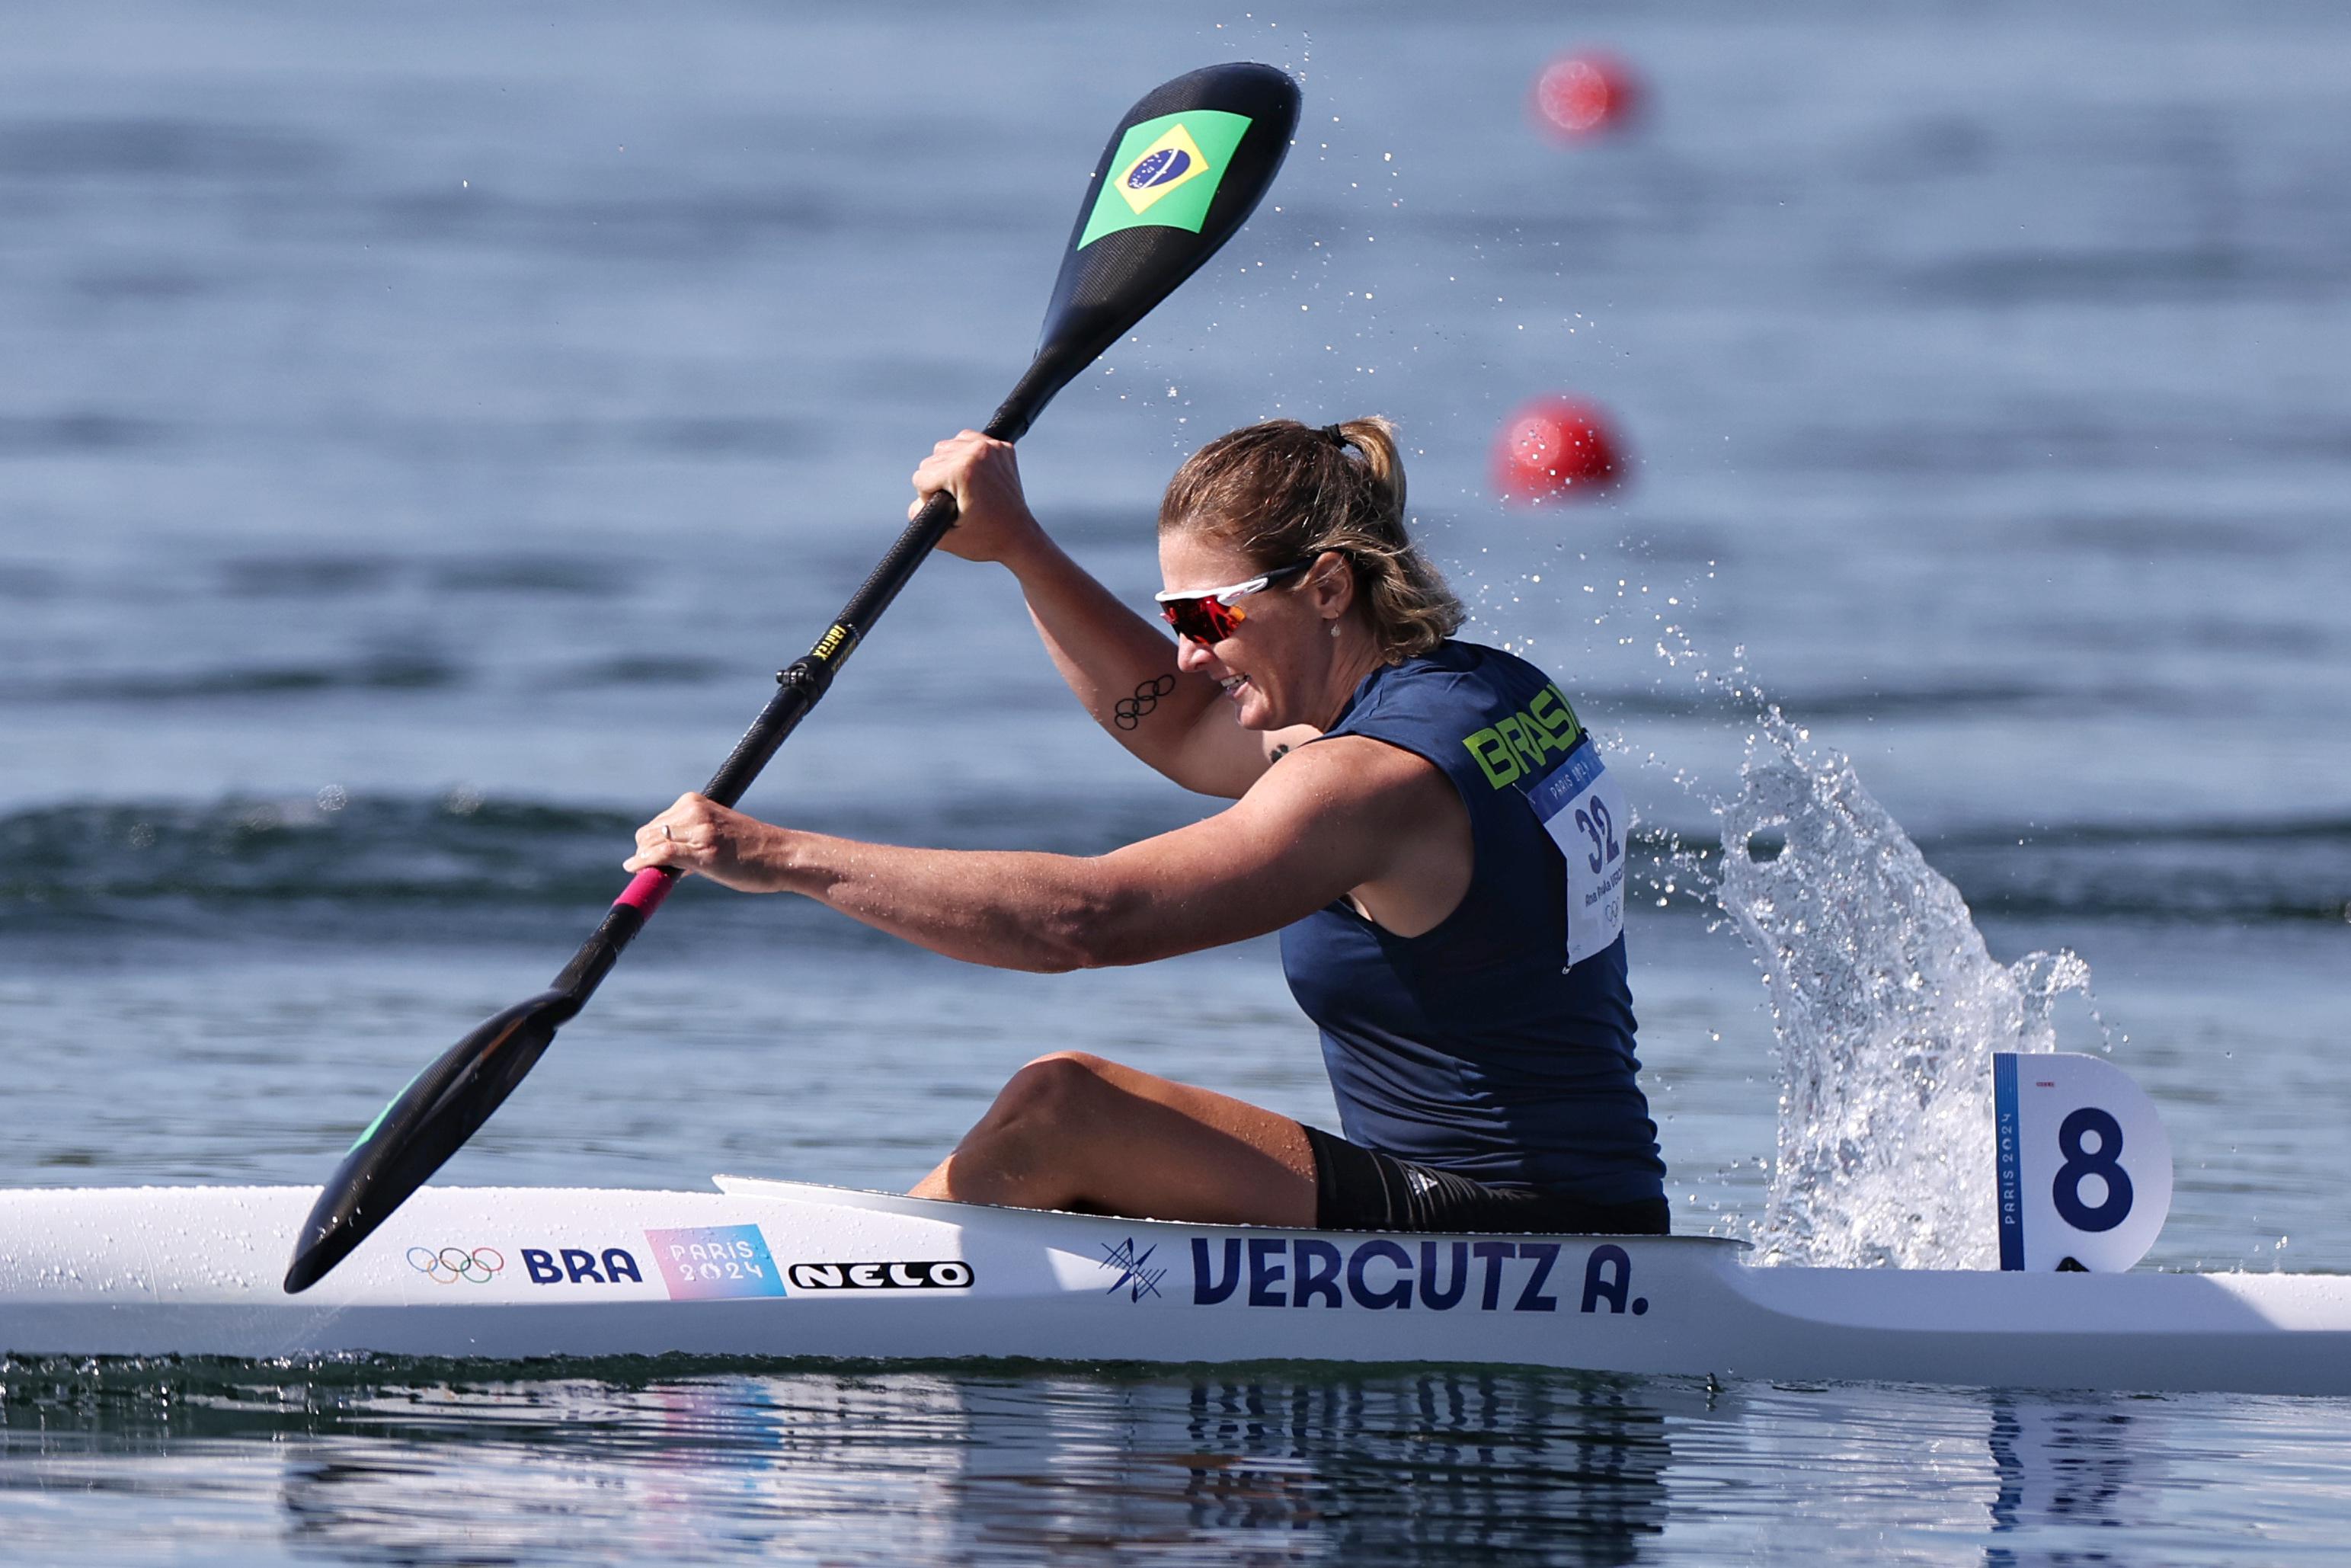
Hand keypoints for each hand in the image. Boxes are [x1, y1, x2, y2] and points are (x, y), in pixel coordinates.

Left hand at [625, 793, 789, 892]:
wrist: (782, 856)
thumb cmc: (753, 850)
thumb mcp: (717, 834)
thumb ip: (691, 840)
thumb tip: (663, 863)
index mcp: (695, 802)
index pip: (656, 824)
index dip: (648, 846)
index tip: (648, 862)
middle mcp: (694, 811)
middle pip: (647, 834)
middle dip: (645, 854)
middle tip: (659, 872)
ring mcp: (699, 830)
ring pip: (650, 844)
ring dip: (647, 863)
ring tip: (670, 876)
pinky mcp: (703, 851)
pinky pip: (661, 854)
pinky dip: (643, 862)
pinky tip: (635, 869)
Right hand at [912, 430, 1043, 564]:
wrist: (1020, 537)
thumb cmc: (986, 540)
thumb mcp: (945, 537)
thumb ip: (918, 517)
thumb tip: (915, 500)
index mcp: (963, 470)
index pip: (921, 477)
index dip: (928, 499)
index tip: (950, 511)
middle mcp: (977, 452)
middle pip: (931, 461)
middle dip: (938, 483)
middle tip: (960, 502)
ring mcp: (991, 447)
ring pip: (945, 448)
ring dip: (948, 467)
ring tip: (964, 488)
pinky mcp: (1000, 446)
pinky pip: (966, 440)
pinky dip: (963, 454)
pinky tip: (971, 474)